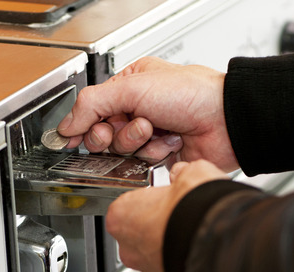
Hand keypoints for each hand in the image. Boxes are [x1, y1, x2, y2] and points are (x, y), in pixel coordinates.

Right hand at [57, 57, 238, 171]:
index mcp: (129, 85)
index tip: (77, 135)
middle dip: (116, 134)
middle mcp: (138, 109)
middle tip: (132, 126)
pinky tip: (170, 143)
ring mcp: (149, 134)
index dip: (84, 124)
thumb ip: (91, 104)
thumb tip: (66, 125)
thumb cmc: (191, 94)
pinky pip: (139, 165)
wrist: (226, 121)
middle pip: (103, 134)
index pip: (92, 109)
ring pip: (121, 152)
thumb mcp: (132, 88)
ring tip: (158, 130)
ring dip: (138, 143)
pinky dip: (154, 155)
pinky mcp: (160, 156)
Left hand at [106, 159, 228, 271]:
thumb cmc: (196, 211)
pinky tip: (195, 249)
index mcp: (121, 215)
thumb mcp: (191, 173)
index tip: (164, 197)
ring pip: (152, 254)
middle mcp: (127, 247)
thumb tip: (185, 173)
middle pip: (137, 232)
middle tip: (178, 214)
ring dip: (168, 245)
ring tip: (190, 232)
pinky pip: (169, 271)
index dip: (149, 199)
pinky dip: (180, 263)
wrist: (218, 244)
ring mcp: (145, 269)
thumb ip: (182, 173)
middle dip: (156, 224)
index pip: (128, 204)